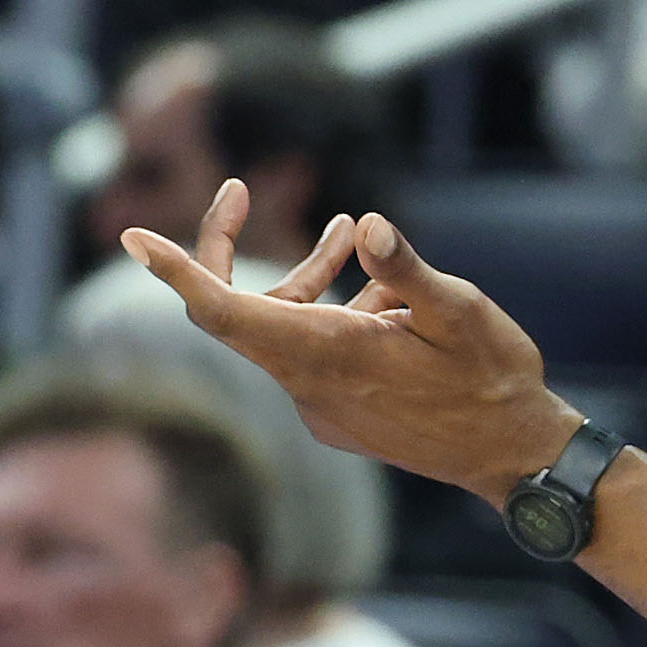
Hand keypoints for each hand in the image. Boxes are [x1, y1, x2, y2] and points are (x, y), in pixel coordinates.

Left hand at [124, 181, 583, 503]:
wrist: (512, 456)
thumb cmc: (493, 380)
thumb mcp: (463, 313)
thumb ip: (407, 270)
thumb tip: (369, 227)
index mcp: (328, 355)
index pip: (224, 311)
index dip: (177, 271)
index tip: (134, 237)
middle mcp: (310, 383)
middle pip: (234, 312)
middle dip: (226, 250)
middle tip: (235, 190)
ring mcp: (321, 404)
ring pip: (282, 326)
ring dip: (306, 275)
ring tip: (350, 229)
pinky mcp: (339, 412)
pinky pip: (312, 350)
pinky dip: (334, 310)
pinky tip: (390, 296)